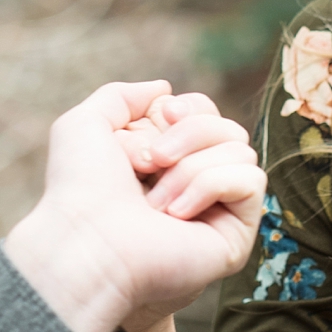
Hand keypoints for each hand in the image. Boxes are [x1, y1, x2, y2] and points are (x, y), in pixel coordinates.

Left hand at [2, 81, 263, 331]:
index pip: (206, 114)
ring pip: (240, 151)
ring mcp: (216, 211)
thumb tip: (165, 90)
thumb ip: (121, 96)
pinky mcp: (235, 235)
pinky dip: (210, 186)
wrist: (88, 241)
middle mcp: (194, 184)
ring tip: (155, 202)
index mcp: (165, 160)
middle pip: (227, 127)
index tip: (164, 115)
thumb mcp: (86, 125)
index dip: (191, 108)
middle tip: (151, 161)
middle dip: (190, 133)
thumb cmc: (80, 189)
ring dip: (189, 168)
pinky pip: (251, 181)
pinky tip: (176, 215)